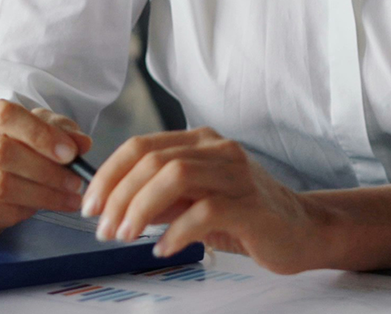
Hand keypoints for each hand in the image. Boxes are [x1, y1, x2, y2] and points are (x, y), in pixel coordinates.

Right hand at [0, 97, 90, 239]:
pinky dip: (19, 212)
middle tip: (75, 182)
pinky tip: (37, 208)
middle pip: (3, 152)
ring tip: (68, 199)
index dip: (40, 134)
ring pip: (0, 184)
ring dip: (41, 195)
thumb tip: (82, 143)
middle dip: (47, 170)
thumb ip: (62, 130)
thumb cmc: (18, 144)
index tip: (70, 153)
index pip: (5, 115)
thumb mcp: (41, 128)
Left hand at [81, 126, 318, 273]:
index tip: (89, 206)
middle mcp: (219, 150)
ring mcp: (237, 174)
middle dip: (118, 196)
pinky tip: (164, 248)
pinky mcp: (249, 204)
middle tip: (104, 230)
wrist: (301, 228)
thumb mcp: (196, 201)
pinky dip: (175, 231)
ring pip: (175, 175)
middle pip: (154, 159)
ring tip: (126, 237)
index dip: (108, 175)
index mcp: (203, 142)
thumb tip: (114, 205)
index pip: (142, 145)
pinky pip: (204, 211)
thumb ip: (162, 197)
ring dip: (140, 208)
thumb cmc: (246, 215)